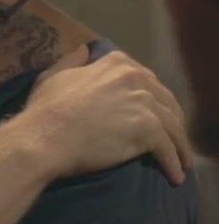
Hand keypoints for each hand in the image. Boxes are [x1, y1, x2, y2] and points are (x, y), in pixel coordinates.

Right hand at [6, 50, 190, 184]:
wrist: (42, 138)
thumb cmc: (45, 109)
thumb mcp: (53, 76)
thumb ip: (72, 62)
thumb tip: (84, 49)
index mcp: (115, 63)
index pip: (147, 80)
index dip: (152, 98)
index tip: (153, 113)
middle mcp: (135, 77)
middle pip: (166, 101)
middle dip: (172, 120)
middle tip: (172, 138)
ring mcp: (143, 103)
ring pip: (173, 126)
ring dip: (179, 145)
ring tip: (180, 160)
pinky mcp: (148, 129)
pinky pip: (168, 149)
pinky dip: (173, 163)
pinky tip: (174, 174)